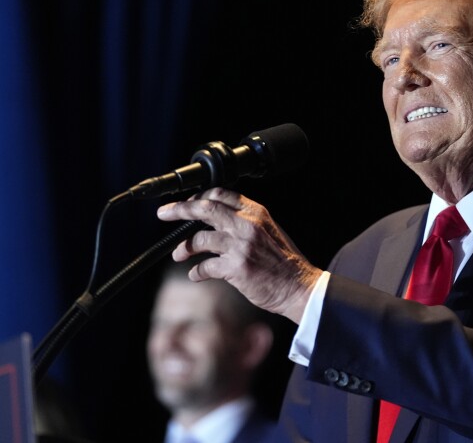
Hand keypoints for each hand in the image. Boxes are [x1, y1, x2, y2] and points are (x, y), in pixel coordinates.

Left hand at [156, 187, 320, 322]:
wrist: (300, 286)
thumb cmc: (284, 262)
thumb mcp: (269, 231)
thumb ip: (247, 222)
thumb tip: (219, 220)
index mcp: (256, 213)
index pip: (221, 194)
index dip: (199, 197)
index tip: (186, 203)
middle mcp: (248, 225)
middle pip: (205, 209)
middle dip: (180, 209)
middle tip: (164, 212)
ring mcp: (241, 245)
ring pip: (199, 238)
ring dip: (183, 247)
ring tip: (177, 254)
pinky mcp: (236, 267)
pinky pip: (205, 267)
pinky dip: (196, 271)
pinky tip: (195, 275)